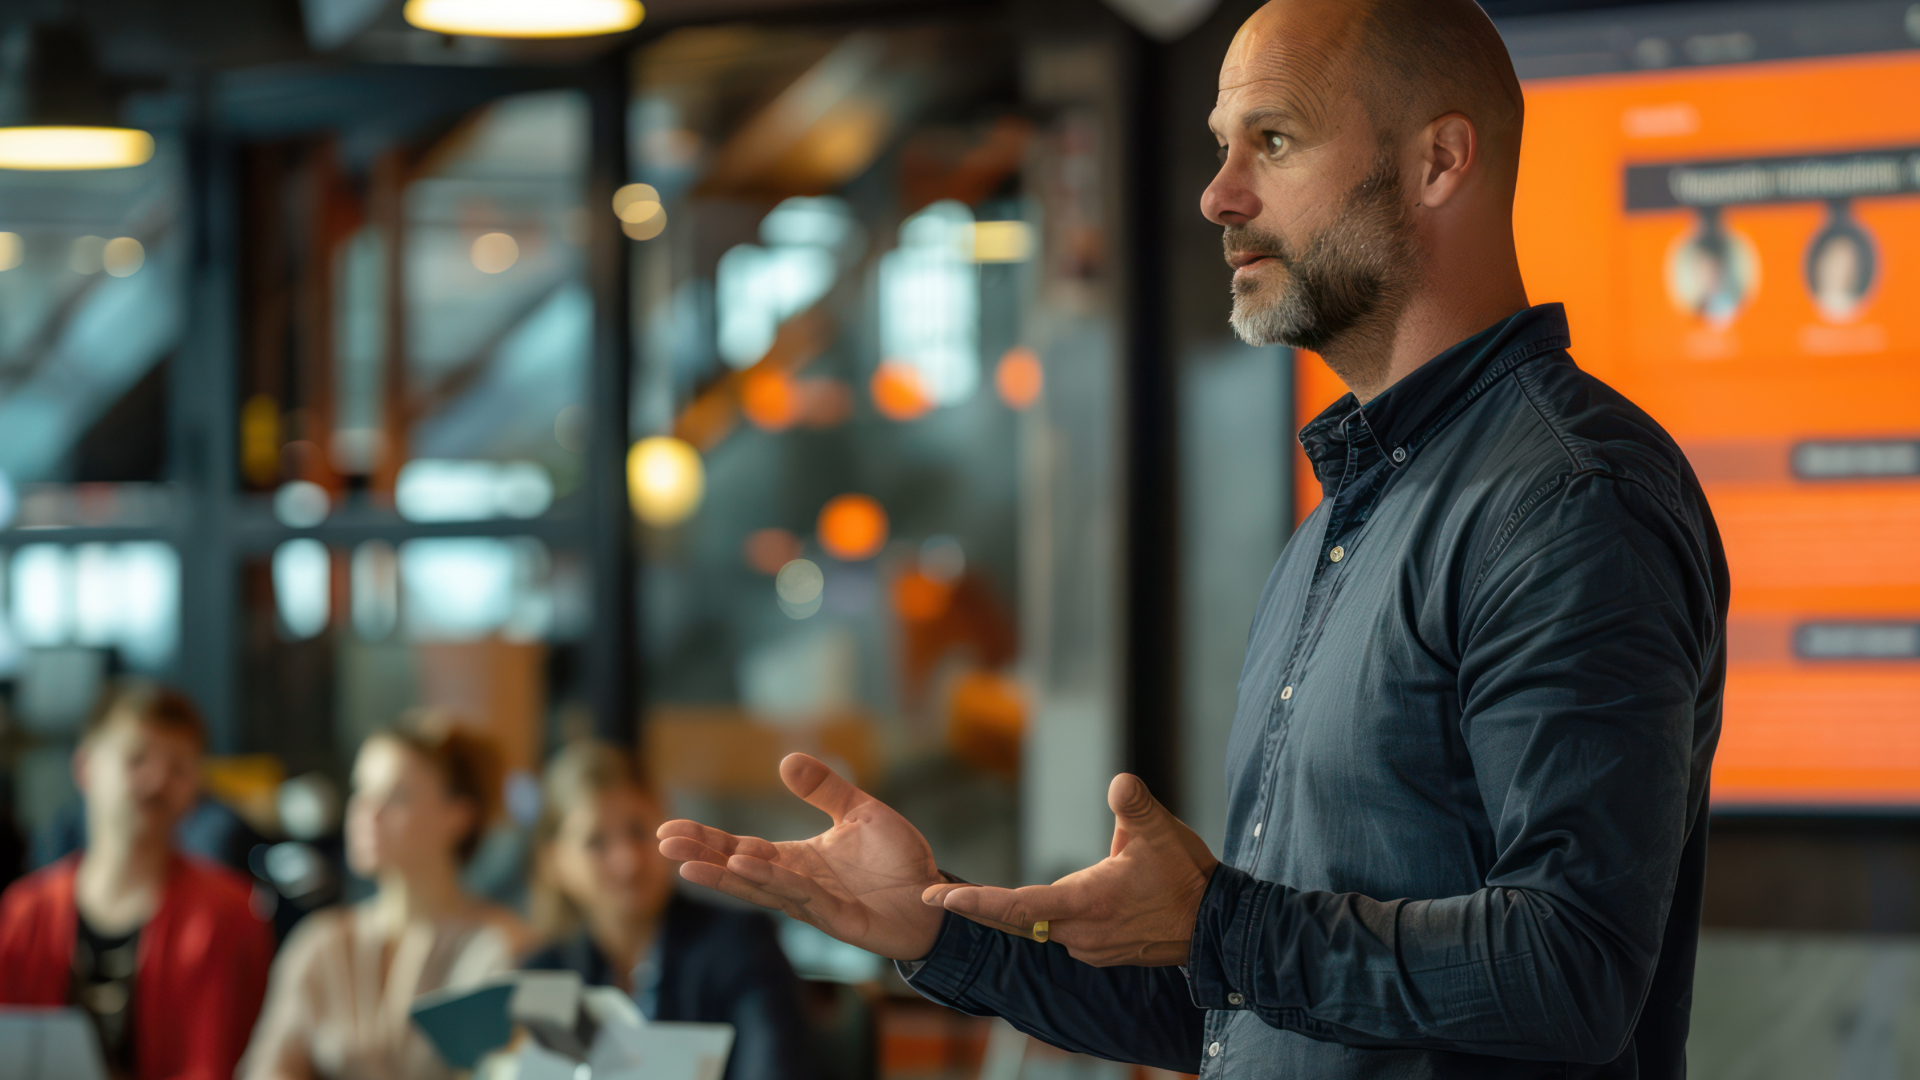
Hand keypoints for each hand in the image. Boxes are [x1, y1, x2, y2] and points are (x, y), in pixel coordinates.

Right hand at [657, 753, 946, 960]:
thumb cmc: (897, 862)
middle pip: (740, 870)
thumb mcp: (860, 812)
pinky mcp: (839, 919)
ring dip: (728, 876)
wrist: (935, 900)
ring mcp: (815, 904)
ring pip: (763, 888)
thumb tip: (785, 759)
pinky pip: (803, 898)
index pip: (740, 848)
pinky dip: (774, 882)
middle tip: (663, 845)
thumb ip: (826, 788)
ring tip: (692, 864)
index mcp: (796, 859)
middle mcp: (797, 883)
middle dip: (702, 858)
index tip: (668, 831)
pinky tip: (748, 867)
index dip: (706, 841)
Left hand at [922, 773, 1218, 965]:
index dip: (976, 902)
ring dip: (1007, 914)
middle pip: (1015, 920)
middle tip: (934, 897)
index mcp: (1087, 902)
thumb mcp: (1160, 832)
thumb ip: (1134, 805)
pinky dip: (1035, 920)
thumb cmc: (1185, 876)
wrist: (1215, 925)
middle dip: (976, 907)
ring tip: (969, 899)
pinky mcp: (1100, 951)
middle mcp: (1081, 933)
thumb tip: (1119, 782)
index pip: (1018, 905)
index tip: (940, 898)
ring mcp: (1090, 947)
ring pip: (1036, 929)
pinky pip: (1058, 935)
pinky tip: (1025, 909)